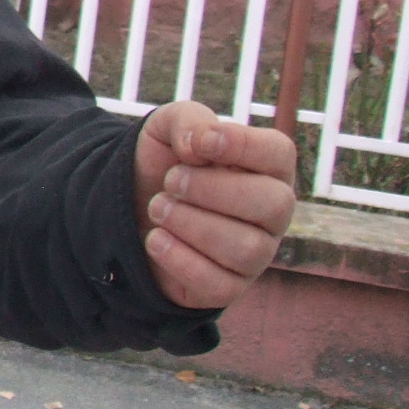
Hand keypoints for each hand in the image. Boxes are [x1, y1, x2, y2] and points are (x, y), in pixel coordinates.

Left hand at [133, 101, 296, 309]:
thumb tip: (203, 141)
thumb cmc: (164, 164)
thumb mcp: (168, 129)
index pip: (279, 153)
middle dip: (212, 190)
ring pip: (246, 248)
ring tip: (158, 208)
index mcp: (266, 167)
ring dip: (190, 224)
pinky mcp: (229, 286)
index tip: (200, 144)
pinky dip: (179, 258)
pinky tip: (156, 239)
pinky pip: (218, 284)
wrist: (129, 208)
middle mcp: (272, 212)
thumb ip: (188, 121)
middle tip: (171, 182)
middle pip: (273, 204)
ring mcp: (256, 253)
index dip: (242, 145)